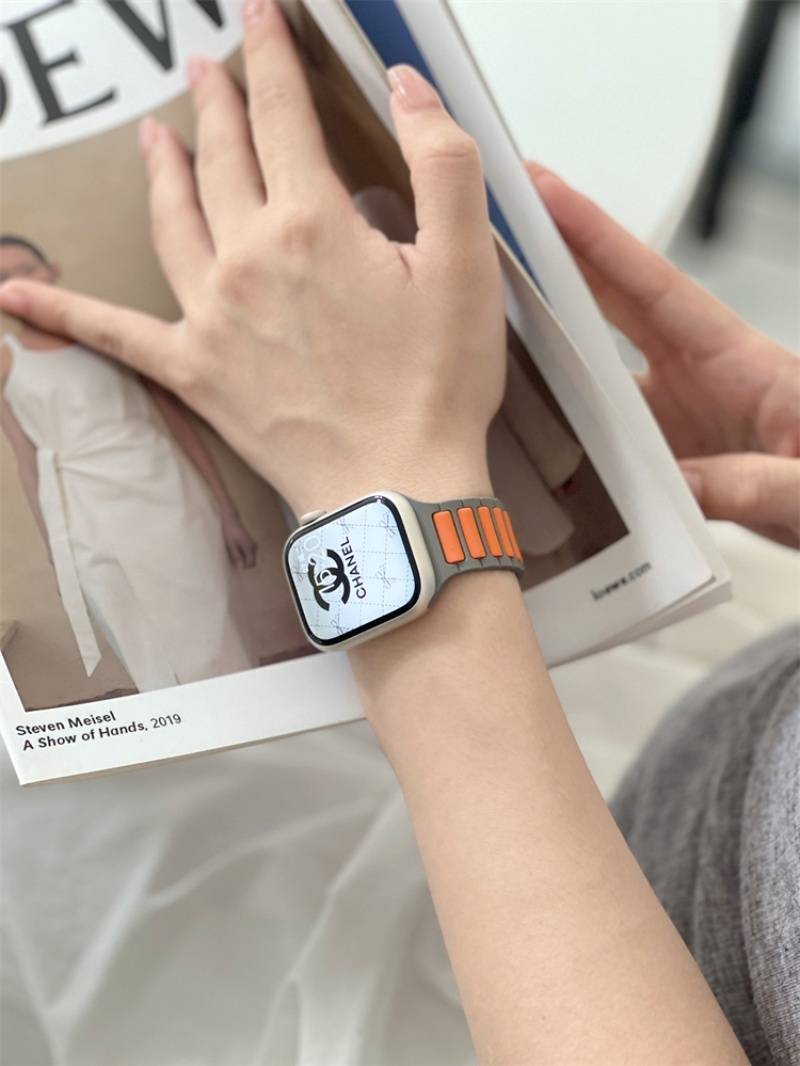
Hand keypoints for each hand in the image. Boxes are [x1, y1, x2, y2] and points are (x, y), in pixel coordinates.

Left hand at [0, 0, 503, 518]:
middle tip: (207, 67)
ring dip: (161, 171)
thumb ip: (441, 162)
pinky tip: (17, 292)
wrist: (397, 488)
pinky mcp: (196, 373)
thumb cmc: (435, 386)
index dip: (272, 54)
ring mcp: (212, 316)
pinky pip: (116, 333)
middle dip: (217, 103)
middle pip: (221, 158)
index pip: (280, 113)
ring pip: (172, 221)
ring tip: (153, 137)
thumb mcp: (468, 264)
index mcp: (311, 223)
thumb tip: (405, 89)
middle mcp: (248, 258)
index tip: (260, 13)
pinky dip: (65, 310)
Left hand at [221, 510, 256, 568]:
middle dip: (243, 563)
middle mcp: (254, 546)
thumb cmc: (230, 532)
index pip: (251, 564)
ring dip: (243, 558)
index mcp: (250, 547)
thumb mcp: (231, 546)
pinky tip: (236, 548)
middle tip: (233, 557)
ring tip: (234, 551)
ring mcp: (254, 545)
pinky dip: (243, 554)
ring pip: (250, 558)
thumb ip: (237, 557)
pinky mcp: (251, 543)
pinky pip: (249, 553)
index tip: (235, 563)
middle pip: (252, 562)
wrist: (232, 521)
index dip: (244, 566)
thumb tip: (241, 567)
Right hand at [527, 163, 799, 547]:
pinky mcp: (674, 459)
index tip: (550, 196)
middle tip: (502, 228)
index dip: (598, 240)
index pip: (655, 287)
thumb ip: (753, 482)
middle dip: (559, 264)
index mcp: (737, 360)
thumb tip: (682, 484)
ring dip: (553, 360)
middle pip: (614, 309)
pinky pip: (612, 443)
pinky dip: (575, 443)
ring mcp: (682, 419)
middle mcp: (700, 380)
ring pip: (601, 379)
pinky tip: (542, 449)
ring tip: (491, 338)